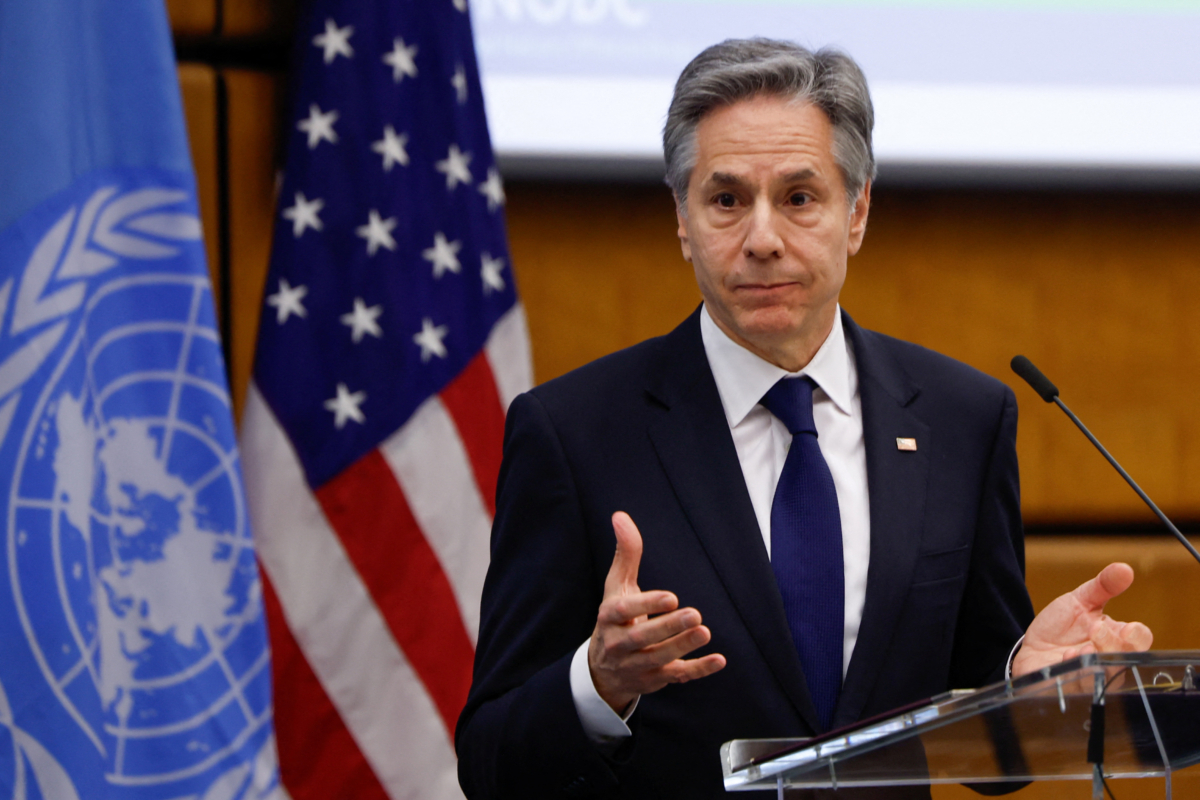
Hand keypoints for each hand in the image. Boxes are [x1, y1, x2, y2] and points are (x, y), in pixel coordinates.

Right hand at [588, 511, 726, 713]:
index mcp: (609, 617)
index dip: (646, 604)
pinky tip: (718, 660)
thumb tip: (620, 516)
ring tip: (705, 631)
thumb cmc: (615, 618)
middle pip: (642, 637)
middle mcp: (619, 644)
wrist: (602, 670)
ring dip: (683, 647)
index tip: (671, 597)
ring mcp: (637, 664)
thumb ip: (625, 554)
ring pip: (659, 658)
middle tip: (695, 614)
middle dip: (668, 627)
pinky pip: (677, 676)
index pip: (624, 611)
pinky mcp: (654, 679)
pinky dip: (698, 670)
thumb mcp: (616, 586)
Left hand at [1011, 562, 1152, 679]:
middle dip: (1114, 645)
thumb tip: (1124, 568)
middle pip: (1125, 660)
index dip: (1138, 635)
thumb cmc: (1061, 629)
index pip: (1140, 640)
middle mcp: (1109, 663)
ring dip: (1094, 661)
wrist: (1030, 650)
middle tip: (1096, 629)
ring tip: (1082, 649)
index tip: (1128, 627)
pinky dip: (1074, 673)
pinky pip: (1078, 687)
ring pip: (1104, 677)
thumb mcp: (1079, 602)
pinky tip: (1066, 660)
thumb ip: (1102, 586)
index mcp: (1117, 639)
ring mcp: (1092, 679)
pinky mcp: (1070, 690)